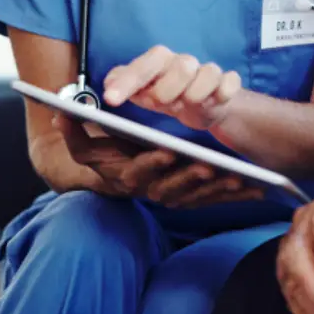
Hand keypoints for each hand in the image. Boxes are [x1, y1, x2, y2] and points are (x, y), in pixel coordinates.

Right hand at [56, 114, 262, 207]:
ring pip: (196, 197)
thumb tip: (60, 113)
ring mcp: (172, 197)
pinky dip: (232, 195)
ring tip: (237, 178)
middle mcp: (150, 190)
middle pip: (171, 189)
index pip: (138, 173)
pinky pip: (213, 200)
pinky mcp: (191, 199)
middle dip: (190, 179)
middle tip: (209, 166)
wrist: (114, 177)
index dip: (152, 164)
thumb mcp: (88, 143)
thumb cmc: (106, 154)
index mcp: (127, 176)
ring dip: (216, 191)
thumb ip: (74, 129)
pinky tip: (253, 188)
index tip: (167, 151)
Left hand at [103, 45, 241, 130]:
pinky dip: (223, 92)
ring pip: (208, 73)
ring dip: (196, 95)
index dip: (128, 81)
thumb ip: (122, 84)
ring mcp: (208, 72)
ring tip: (187, 105)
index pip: (145, 64)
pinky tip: (215, 101)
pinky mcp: (227, 83)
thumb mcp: (142, 91)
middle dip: (168, 91)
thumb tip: (108, 82)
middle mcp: (184, 62)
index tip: (111, 99)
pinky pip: (229, 83)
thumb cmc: (166, 95)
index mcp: (161, 61)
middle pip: (182, 67)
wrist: (201, 105)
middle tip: (162, 104)